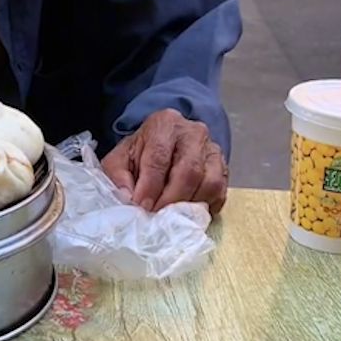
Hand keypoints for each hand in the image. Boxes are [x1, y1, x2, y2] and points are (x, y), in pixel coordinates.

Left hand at [101, 109, 227, 214]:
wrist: (164, 143)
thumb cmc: (142, 153)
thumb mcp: (120, 158)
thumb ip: (118, 176)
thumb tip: (127, 198)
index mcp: (165, 124)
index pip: (159, 157)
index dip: (150, 186)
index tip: (142, 207)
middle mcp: (194, 132)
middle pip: (189, 171)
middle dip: (171, 199)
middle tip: (157, 217)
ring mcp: (212, 149)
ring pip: (209, 182)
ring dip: (190, 205)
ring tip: (172, 216)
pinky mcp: (223, 167)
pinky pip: (220, 191)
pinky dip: (206, 206)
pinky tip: (189, 212)